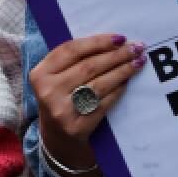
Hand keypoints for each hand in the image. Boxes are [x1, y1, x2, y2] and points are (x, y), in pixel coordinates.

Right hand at [29, 34, 144, 176]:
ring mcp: (62, 111)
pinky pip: (104, 103)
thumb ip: (72, 60)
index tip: (119, 38)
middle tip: (136, 47)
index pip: (71, 50)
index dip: (97, 42)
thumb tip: (110, 42)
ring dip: (122, 71)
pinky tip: (127, 82)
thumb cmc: (59, 98)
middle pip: (88, 66)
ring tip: (137, 62)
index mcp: (40, 73)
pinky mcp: (78, 126)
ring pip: (99, 84)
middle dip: (116, 55)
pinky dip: (118, 90)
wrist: (56, 138)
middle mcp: (48, 91)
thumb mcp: (55, 78)